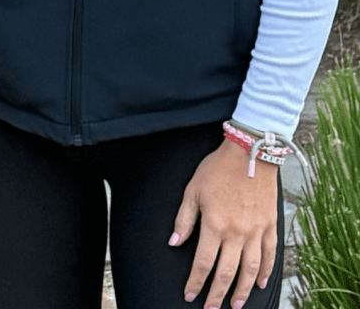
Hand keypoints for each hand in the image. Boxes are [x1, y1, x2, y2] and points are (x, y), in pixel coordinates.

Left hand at [169, 137, 277, 308]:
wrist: (251, 151)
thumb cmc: (219, 168)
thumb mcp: (194, 189)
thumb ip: (184, 219)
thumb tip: (174, 242)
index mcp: (214, 224)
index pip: (203, 264)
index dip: (196, 283)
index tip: (190, 295)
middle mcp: (236, 233)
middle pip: (226, 273)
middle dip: (217, 295)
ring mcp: (256, 230)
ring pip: (250, 270)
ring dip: (242, 291)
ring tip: (236, 305)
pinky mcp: (270, 224)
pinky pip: (269, 255)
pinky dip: (266, 271)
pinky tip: (260, 283)